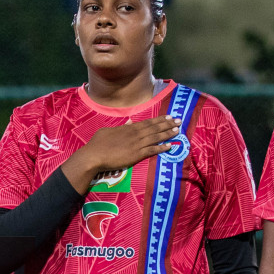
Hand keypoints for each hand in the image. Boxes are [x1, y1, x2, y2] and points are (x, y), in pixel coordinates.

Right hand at [60, 117, 178, 192]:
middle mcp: (135, 134)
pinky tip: (170, 146)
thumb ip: (121, 127)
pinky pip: (152, 150)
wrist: (94, 156)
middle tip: (179, 121)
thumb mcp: (108, 131)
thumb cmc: (98, 144)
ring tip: (178, 131)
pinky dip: (162, 147)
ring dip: (168, 133)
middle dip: (168, 124)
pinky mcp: (136, 154)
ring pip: (156, 137)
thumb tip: (130, 122)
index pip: (148, 122)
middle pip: (155, 128)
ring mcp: (137, 144)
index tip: (168, 117)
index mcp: (129, 128)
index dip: (159, 119)